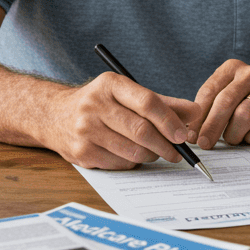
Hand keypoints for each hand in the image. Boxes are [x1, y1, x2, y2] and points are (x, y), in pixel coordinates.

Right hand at [47, 73, 201, 169]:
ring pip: (133, 151)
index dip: (170, 120)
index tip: (183, 134)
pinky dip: (134, 163)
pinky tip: (133, 155)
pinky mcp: (81, 153)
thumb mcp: (128, 93)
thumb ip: (163, 102)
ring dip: (152, 155)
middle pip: (141, 130)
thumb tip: (196, 113)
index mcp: (110, 84)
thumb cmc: (100, 103)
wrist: (53, 115)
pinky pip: (120, 164)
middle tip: (178, 152)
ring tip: (157, 152)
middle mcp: (94, 105)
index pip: (148, 102)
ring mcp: (86, 130)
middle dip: (166, 144)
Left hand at [190, 59, 249, 148]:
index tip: (191, 136)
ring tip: (232, 139)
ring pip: (245, 114)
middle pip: (226, 101)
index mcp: (232, 68)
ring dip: (234, 133)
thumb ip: (209, 110)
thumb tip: (190, 134)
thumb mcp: (226, 98)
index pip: (209, 91)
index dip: (198, 116)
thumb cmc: (246, 102)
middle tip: (205, 143)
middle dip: (212, 126)